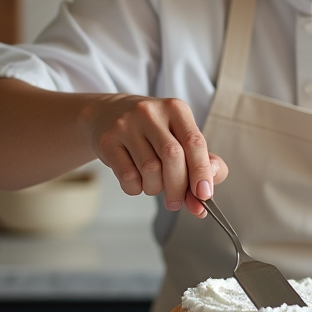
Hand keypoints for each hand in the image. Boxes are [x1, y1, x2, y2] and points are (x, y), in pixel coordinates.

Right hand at [87, 95, 227, 215]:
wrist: (107, 113)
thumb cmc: (151, 131)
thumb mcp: (179, 136)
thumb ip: (201, 163)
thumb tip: (204, 196)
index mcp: (176, 109)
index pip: (195, 142)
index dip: (201, 171)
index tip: (204, 194)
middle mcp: (151, 113)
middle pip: (173, 156)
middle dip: (178, 187)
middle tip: (176, 202)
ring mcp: (126, 125)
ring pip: (150, 169)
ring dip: (155, 188)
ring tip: (153, 183)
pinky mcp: (107, 140)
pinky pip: (128, 176)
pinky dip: (137, 188)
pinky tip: (137, 181)